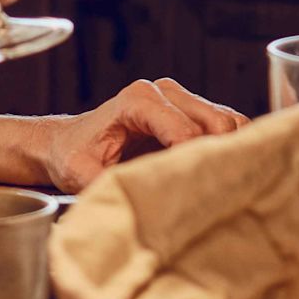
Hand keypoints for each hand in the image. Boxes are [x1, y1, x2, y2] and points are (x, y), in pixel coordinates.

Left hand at [22, 76, 247, 190]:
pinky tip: (218, 173)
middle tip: (211, 194)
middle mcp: (163, 92)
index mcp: (136, 100)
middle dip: (217, 159)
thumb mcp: (81, 174)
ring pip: (229, 123)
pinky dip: (230, 149)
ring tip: (217, 185)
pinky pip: (229, 126)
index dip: (193, 163)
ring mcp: (181, 98)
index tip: (193, 194)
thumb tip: (139, 206)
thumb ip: (109, 185)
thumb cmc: (74, 156)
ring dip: (228, 153)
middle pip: (217, 123)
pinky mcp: (193, 110)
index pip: (185, 130)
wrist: (68, 142)